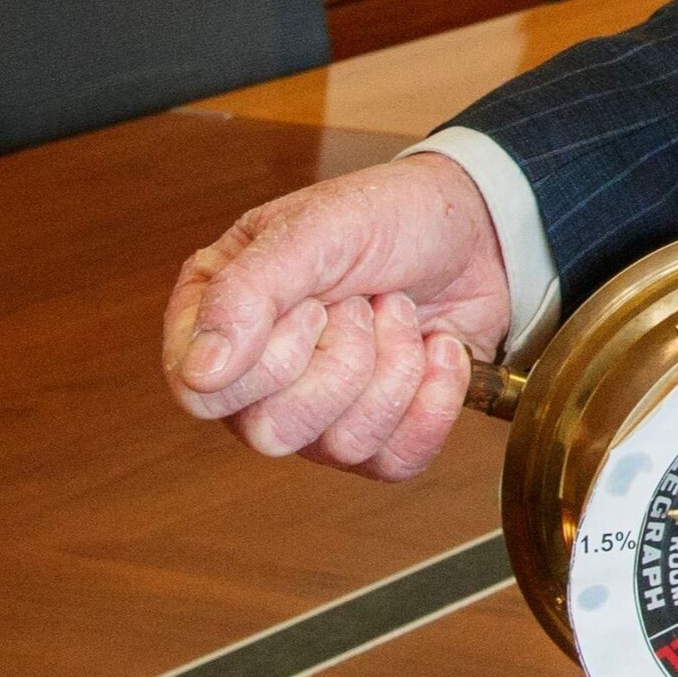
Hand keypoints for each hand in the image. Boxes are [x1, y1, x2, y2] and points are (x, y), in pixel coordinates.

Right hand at [162, 152, 513, 481]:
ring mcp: (317, 415)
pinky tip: (437, 350)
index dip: (272, 358)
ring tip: (399, 314)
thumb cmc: (389, 216)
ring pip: (343, 445)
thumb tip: (200, 373)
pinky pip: (396, 460)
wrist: (477, 231)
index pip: (205, 394)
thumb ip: (247, 292)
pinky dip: (434, 400)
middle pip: (273, 431)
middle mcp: (258, 379)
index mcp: (218, 320)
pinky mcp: (378, 434)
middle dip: (344, 358)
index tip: (315, 304)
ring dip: (394, 366)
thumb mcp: (315, 229)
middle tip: (362, 304)